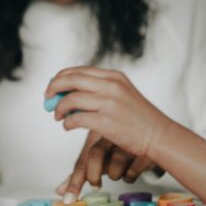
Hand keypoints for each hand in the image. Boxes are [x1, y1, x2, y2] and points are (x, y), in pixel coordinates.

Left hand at [46, 67, 171, 158]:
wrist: (158, 135)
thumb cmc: (138, 118)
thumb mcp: (122, 94)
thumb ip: (100, 89)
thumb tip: (68, 92)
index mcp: (114, 76)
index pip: (79, 70)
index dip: (61, 77)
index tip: (52, 86)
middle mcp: (111, 86)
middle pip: (71, 80)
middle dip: (54, 88)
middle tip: (47, 99)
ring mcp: (109, 103)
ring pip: (71, 99)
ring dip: (59, 108)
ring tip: (58, 117)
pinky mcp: (106, 121)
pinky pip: (76, 119)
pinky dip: (67, 122)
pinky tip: (67, 126)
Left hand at [56, 131, 159, 202]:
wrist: (155, 132)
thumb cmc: (121, 144)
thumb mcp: (100, 151)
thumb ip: (82, 170)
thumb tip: (60, 190)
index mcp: (98, 133)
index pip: (81, 159)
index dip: (74, 181)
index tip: (67, 198)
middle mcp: (112, 135)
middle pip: (95, 157)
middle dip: (94, 176)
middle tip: (96, 184)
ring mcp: (129, 142)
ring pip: (115, 169)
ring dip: (115, 174)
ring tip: (120, 167)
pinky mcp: (144, 152)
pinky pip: (132, 173)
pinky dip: (130, 175)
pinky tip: (132, 167)